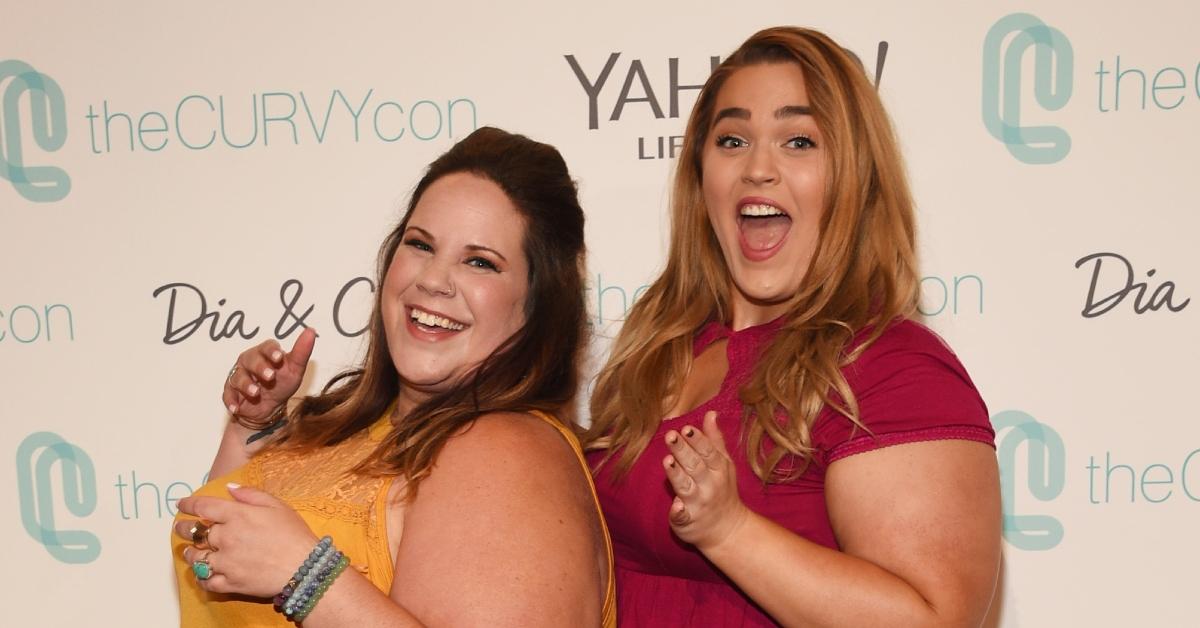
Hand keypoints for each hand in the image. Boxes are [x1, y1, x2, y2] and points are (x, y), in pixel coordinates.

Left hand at [175, 484, 318, 596]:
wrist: (304, 569)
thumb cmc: (294, 535)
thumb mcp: (278, 506)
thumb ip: (251, 494)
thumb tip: (229, 487)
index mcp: (237, 515)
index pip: (204, 507)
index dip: (189, 504)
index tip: (181, 504)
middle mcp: (226, 537)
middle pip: (196, 532)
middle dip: (184, 528)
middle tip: (180, 528)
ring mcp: (225, 562)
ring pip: (196, 557)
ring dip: (190, 553)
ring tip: (189, 551)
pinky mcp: (229, 582)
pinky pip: (206, 581)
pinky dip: (201, 577)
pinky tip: (201, 573)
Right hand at [223, 327, 315, 424]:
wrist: (270, 408)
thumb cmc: (282, 383)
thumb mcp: (295, 370)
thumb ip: (302, 351)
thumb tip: (311, 331)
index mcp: (265, 353)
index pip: (267, 346)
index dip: (271, 351)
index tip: (279, 357)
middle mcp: (250, 361)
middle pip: (251, 359)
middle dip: (259, 367)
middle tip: (270, 376)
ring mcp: (238, 376)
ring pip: (238, 377)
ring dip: (246, 384)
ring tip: (255, 393)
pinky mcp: (230, 392)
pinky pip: (228, 395)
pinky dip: (231, 401)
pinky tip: (236, 407)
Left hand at [663, 411, 750, 552]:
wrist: (728, 530)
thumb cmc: (722, 490)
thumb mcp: (723, 464)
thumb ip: (714, 440)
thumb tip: (710, 413)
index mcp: (718, 469)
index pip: (708, 452)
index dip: (697, 440)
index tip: (686, 428)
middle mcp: (709, 485)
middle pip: (695, 466)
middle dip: (682, 450)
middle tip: (670, 435)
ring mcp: (698, 504)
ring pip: (686, 487)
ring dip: (677, 475)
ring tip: (667, 461)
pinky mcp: (688, 521)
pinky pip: (683, 517)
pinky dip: (679, 512)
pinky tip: (675, 505)